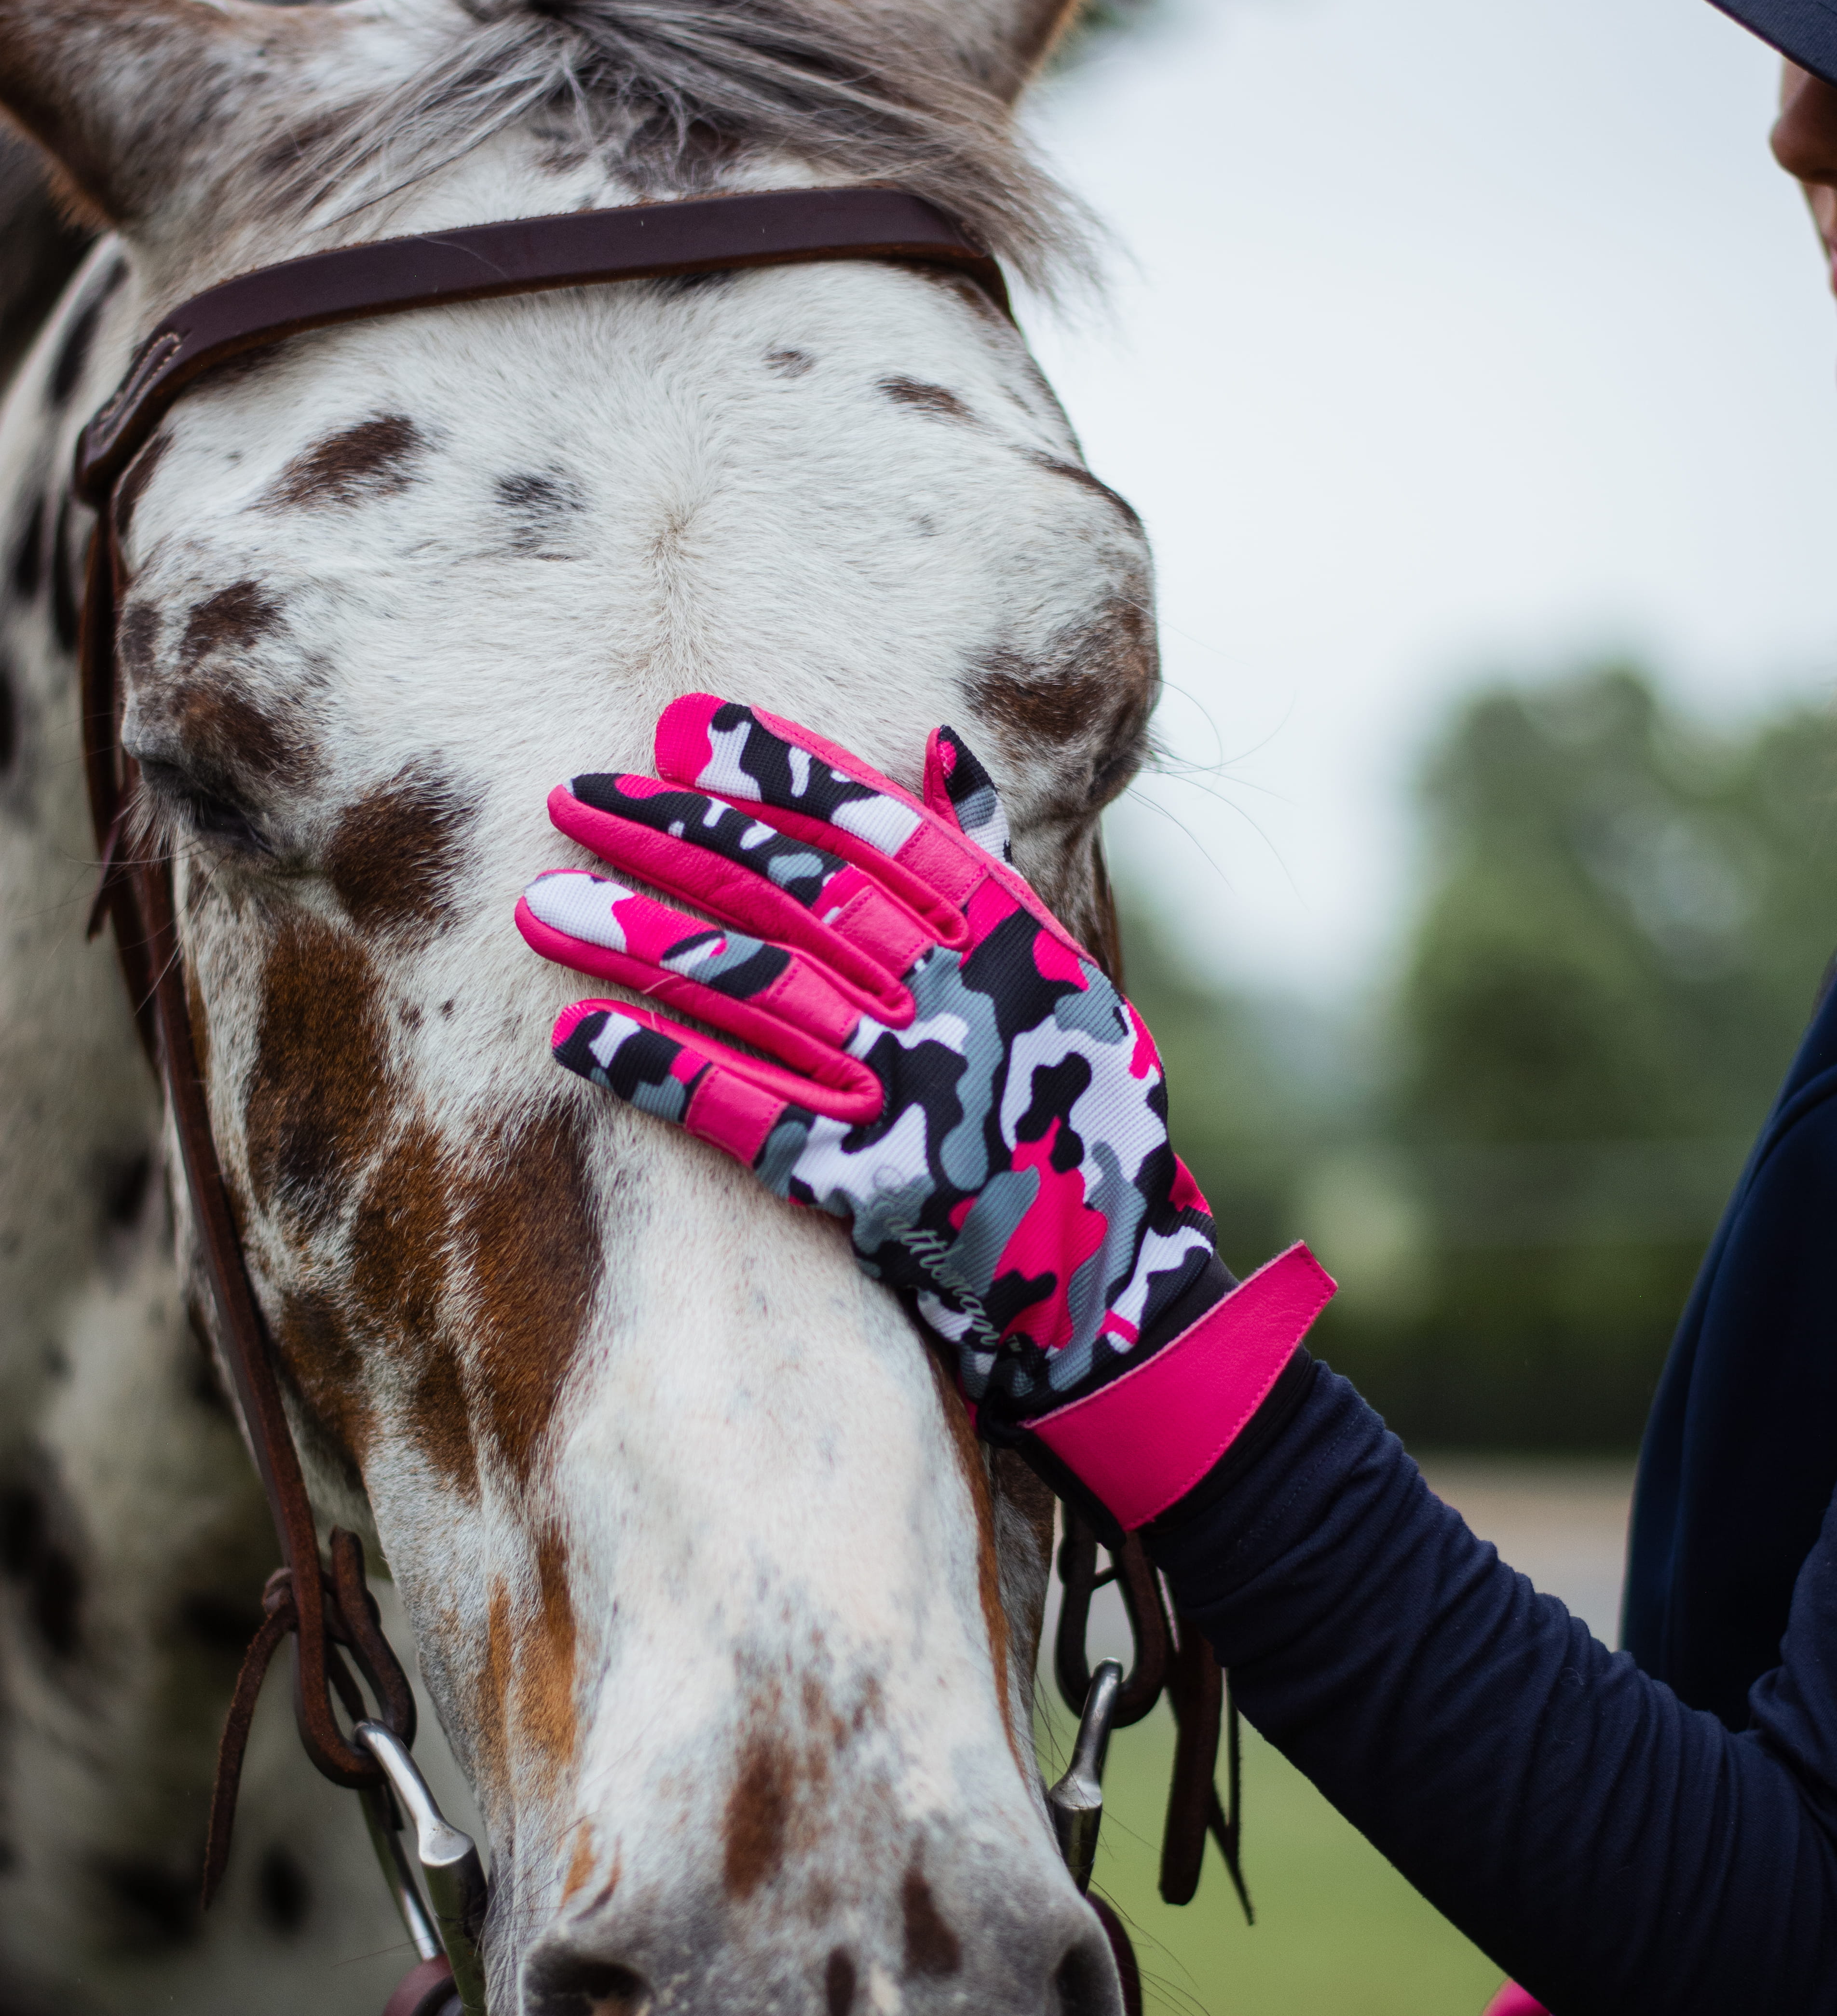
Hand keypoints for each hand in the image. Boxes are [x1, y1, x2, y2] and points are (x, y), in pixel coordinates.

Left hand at [516, 697, 1223, 1425]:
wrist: (1114, 1283)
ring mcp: (914, 1094)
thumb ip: (991, 862)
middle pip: (797, 895)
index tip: (684, 732)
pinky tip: (576, 1036)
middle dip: (675, 837)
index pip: (879, 831)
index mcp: (1008, 941)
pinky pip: (745, 1113)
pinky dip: (660, 1070)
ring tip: (543, 905)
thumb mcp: (1062, 973)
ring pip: (757, 988)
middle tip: (574, 797)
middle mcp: (958, 1001)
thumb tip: (937, 741)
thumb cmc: (1081, 1116)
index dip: (777, 775)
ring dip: (641, 942)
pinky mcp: (870, 1186)